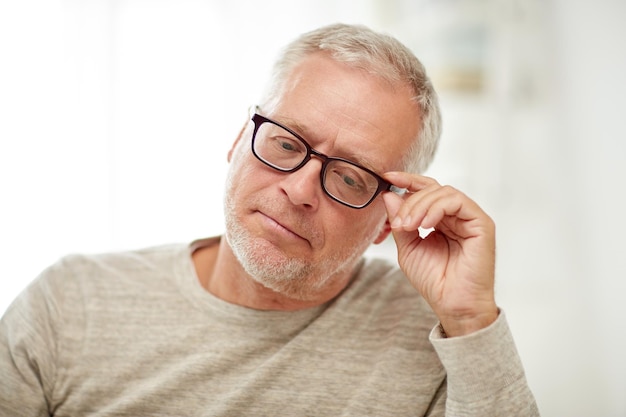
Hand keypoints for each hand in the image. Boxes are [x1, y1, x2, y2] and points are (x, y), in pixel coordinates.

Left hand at [382, 172, 498, 336]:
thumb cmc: (434, 280)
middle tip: (397, 221)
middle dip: (409, 200)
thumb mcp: (407, 248)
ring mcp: (470, 218)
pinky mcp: (481, 223)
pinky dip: (436, 208)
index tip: (387, 178)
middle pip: (432, 189)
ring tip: (408, 226)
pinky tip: (424, 224)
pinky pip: (457, 201)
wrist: (453, 304)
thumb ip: (400, 221)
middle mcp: (456, 216)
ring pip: (443, 192)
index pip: (425, 190)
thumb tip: (389, 195)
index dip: (407, 181)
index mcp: (440, 220)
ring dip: (420, 205)